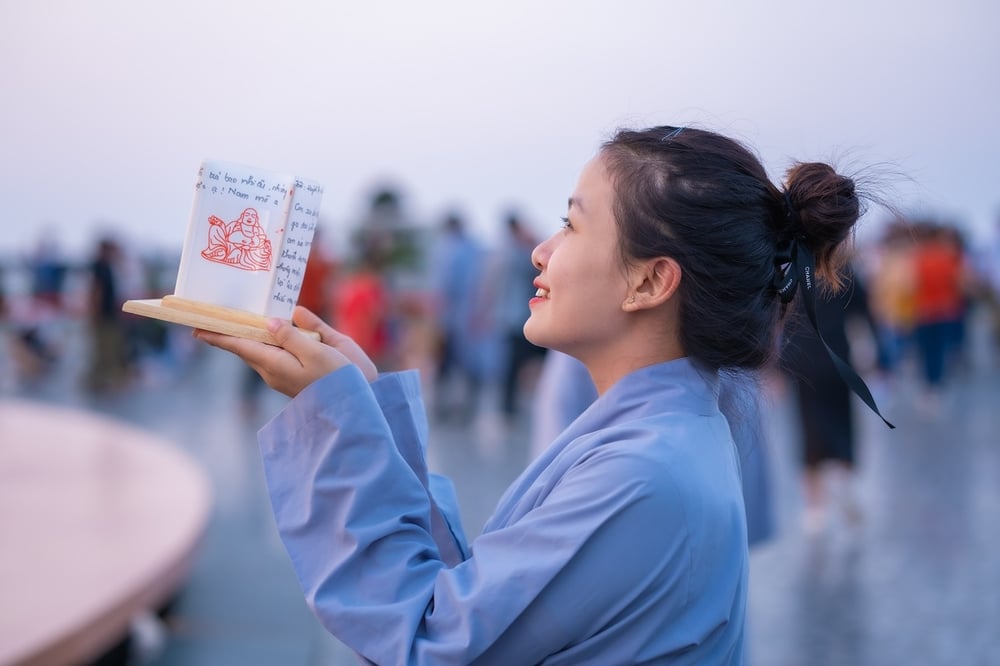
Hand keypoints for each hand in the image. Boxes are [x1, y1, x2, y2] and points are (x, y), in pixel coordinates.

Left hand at [194, 306, 377, 396]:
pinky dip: (276, 334)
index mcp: (275, 364)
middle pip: (248, 345)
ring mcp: (288, 370)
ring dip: (253, 332)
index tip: (196, 328)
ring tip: (238, 316)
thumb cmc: (340, 378)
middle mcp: (276, 368)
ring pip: (265, 347)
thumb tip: (269, 322)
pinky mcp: (302, 370)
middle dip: (231, 331)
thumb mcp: (317, 352)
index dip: (219, 336)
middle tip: (212, 315)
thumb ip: (293, 335)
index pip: (240, 346)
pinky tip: (275, 323)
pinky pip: (283, 348)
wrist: (361, 403)